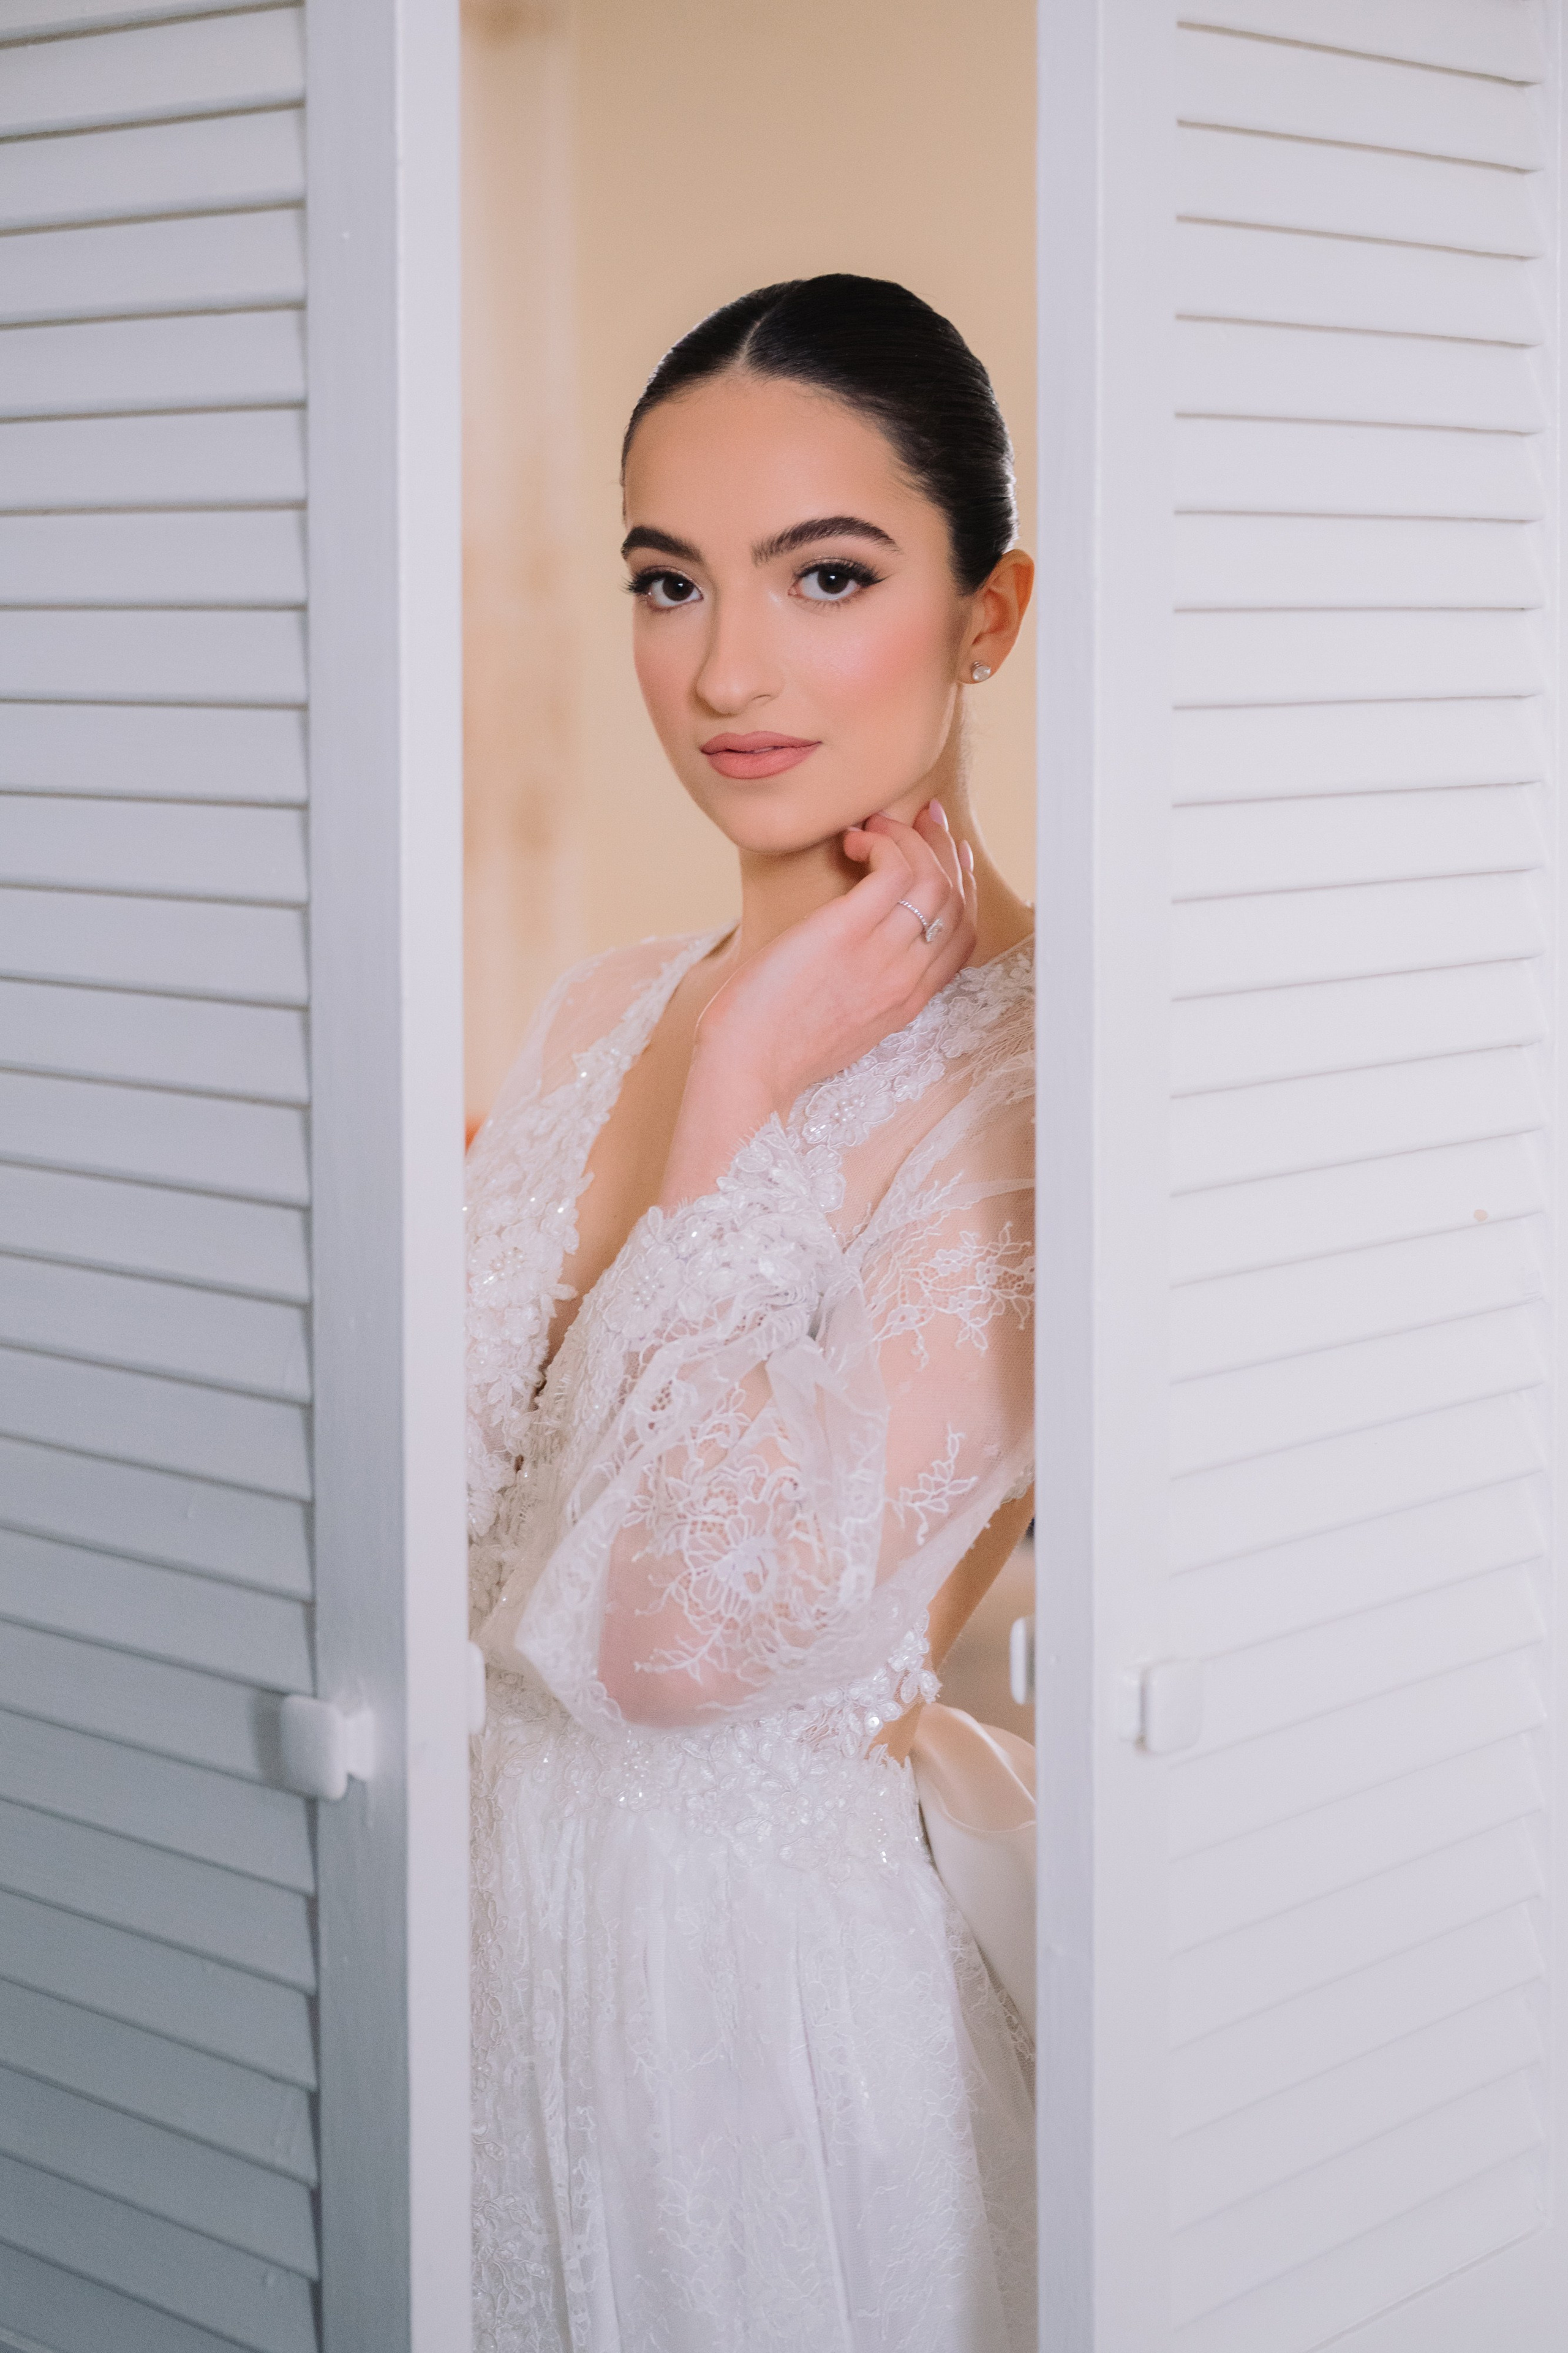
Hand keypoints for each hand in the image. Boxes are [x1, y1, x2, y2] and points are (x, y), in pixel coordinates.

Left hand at [659, 800, 976, 1207]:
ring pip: (930, 878)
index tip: (948, 856)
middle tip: (923, 817)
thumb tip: (852, 951)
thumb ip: (862, 990)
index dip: (963, 888)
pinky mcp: (847, 932)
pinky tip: (855, 840)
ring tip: (875, 826)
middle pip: (955, 900)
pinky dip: (881, 842)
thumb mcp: (839, 1026)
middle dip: (944, 849)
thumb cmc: (773, 1048)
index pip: (963, 936)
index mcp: (907, 1002)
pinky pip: (893, 870)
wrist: (747, 1069)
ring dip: (909, 838)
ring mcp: (882, 956)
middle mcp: (906, 978)